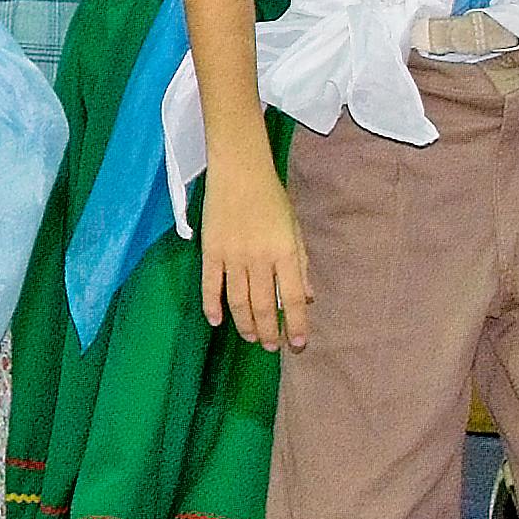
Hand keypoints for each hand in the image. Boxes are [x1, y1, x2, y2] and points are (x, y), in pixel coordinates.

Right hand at [199, 163, 310, 354]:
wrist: (239, 171)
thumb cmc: (272, 199)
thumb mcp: (295, 230)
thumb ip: (301, 265)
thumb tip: (308, 298)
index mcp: (285, 252)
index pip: (294, 299)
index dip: (297, 325)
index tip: (298, 345)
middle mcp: (260, 259)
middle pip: (264, 306)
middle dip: (269, 331)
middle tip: (271, 347)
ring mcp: (232, 256)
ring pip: (238, 301)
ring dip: (245, 324)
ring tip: (251, 337)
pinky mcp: (210, 251)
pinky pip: (210, 285)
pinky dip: (212, 305)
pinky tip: (216, 321)